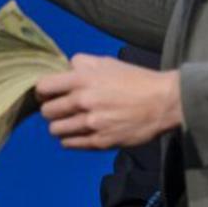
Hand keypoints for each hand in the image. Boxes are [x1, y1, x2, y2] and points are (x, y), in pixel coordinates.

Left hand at [36, 54, 182, 148]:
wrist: (164, 102)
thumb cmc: (136, 80)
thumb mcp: (107, 62)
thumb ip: (81, 63)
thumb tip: (64, 68)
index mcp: (82, 80)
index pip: (42, 87)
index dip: (42, 91)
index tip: (48, 94)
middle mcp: (83, 101)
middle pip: (47, 111)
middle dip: (51, 109)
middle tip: (61, 109)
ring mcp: (91, 123)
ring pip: (55, 130)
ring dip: (59, 126)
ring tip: (69, 122)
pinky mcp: (100, 141)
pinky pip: (70, 144)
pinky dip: (70, 139)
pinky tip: (78, 133)